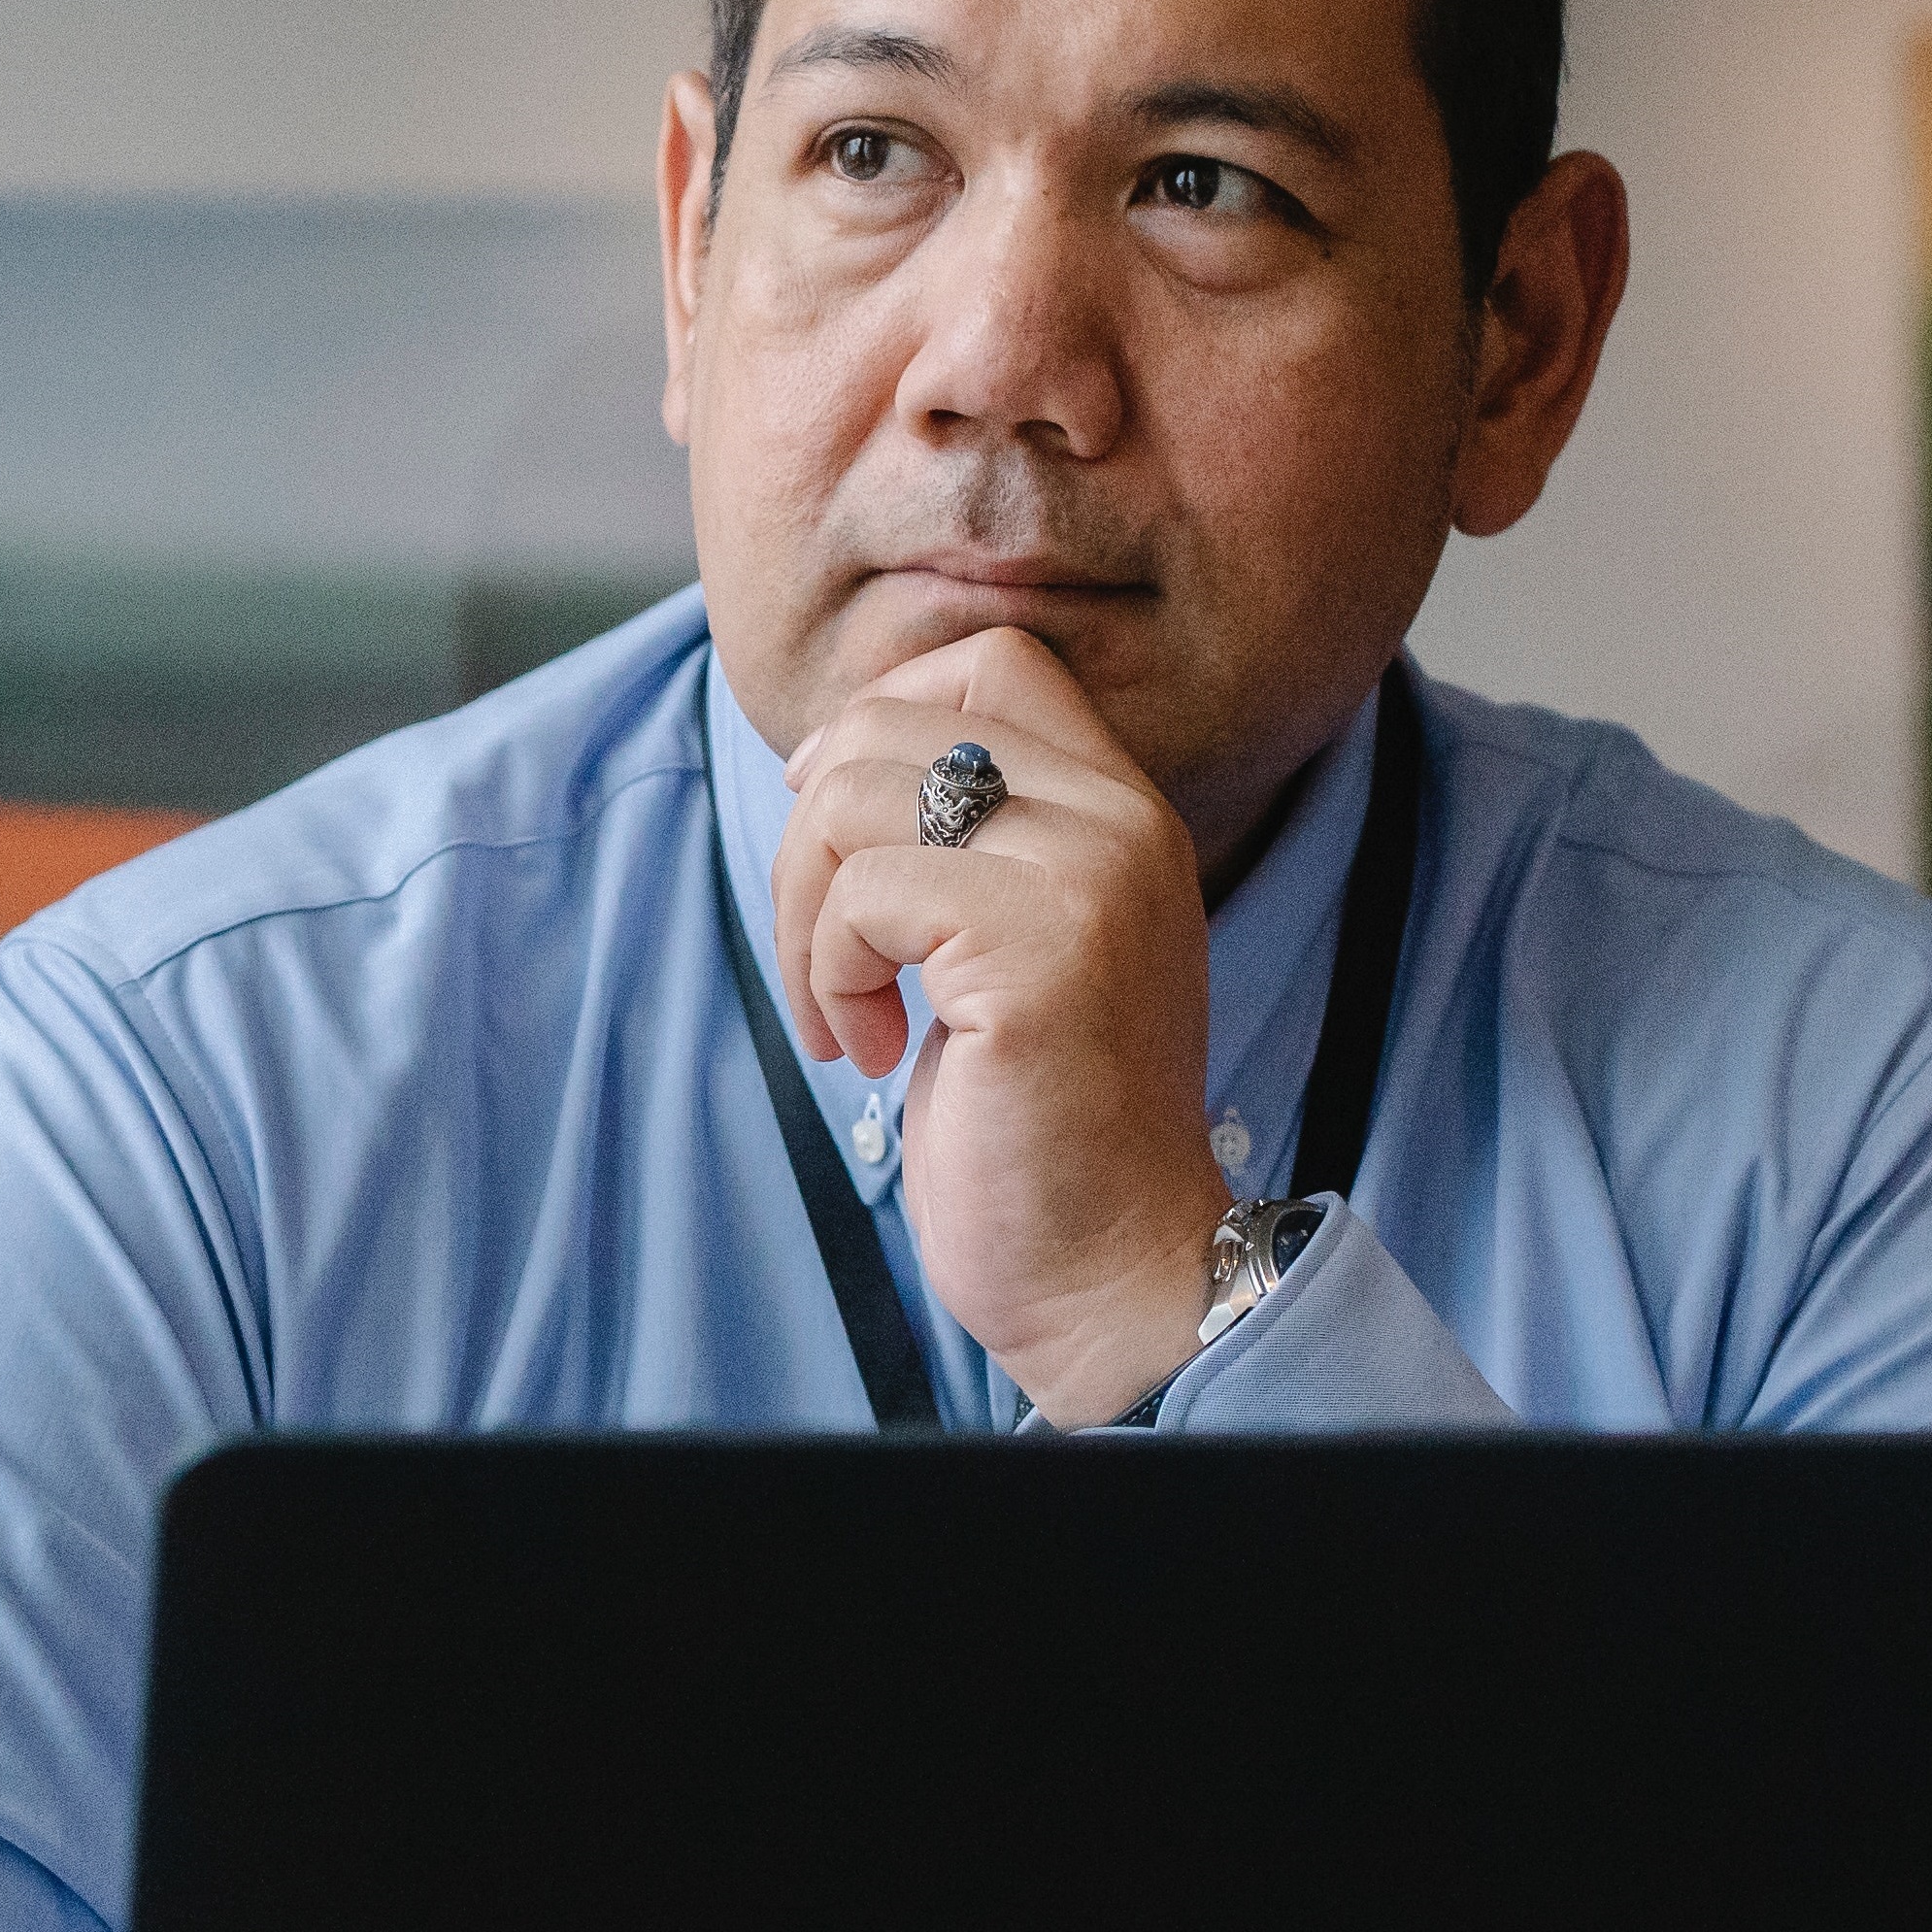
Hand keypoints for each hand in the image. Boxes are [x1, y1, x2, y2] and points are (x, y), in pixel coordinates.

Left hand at [772, 628, 1235, 1427]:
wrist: (1112, 1266)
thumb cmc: (1036, 1122)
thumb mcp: (1009, 943)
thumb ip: (962, 837)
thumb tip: (821, 753)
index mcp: (1123, 810)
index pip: (989, 665)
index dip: (880, 726)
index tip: (843, 847)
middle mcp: (1121, 823)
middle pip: (893, 725)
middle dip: (811, 842)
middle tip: (829, 960)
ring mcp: (1087, 879)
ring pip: (852, 800)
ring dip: (807, 922)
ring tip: (849, 1018)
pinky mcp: (1038, 952)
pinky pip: (862, 898)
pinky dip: (828, 980)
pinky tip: (876, 1053)